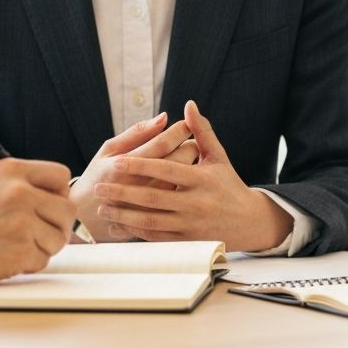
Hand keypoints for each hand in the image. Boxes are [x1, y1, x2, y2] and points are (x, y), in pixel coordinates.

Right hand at [0, 157, 73, 284]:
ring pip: (58, 238)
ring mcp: (21, 222)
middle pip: (67, 210)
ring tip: (21, 245)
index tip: (50, 206)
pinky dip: (30, 263)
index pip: (62, 176)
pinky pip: (42, 260)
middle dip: (58, 225)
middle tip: (42, 233)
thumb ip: (23, 182)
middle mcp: (20, 192)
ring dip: (44, 246)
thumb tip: (57, 196)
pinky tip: (9, 258)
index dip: (60, 193)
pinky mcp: (18, 251)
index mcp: (13, 170)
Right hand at [70, 112, 196, 241]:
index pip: (163, 143)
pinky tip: (182, 179)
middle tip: (189, 141)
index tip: (186, 124)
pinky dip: (185, 186)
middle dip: (190, 146)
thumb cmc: (98, 176)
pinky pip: (179, 199)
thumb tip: (164, 117)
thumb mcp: (109, 150)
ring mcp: (148, 205)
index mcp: (125, 163)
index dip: (179, 130)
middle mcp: (138, 185)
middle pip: (178, 161)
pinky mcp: (155, 218)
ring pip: (183, 181)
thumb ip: (137, 132)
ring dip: (190, 165)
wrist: (84, 219)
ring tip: (186, 158)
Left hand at [93, 100, 293, 251]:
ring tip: (103, 206)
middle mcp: (195, 203)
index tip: (117, 162)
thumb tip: (189, 105)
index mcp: (202, 179)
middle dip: (122, 193)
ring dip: (124, 214)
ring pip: (151, 221)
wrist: (248, 221)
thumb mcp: (218, 156)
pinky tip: (118, 224)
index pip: (166, 170)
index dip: (140, 167)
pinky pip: (156, 238)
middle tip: (98, 186)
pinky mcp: (187, 242)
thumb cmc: (229, 184)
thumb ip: (202, 131)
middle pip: (152, 198)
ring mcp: (190, 225)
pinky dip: (135, 231)